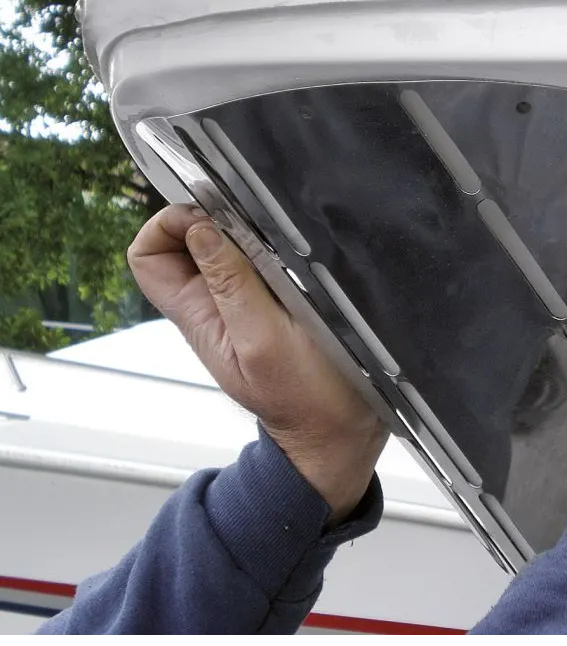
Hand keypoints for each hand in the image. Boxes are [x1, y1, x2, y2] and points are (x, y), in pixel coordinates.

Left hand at [127, 204, 385, 520]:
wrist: (339, 427)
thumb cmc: (304, 396)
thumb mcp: (263, 341)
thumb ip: (232, 286)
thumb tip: (200, 230)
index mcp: (197, 313)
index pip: (149, 255)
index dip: (169, 225)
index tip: (211, 218)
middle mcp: (214, 302)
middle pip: (185, 241)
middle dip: (214, 218)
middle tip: (253, 221)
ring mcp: (246, 301)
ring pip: (226, 245)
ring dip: (249, 232)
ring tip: (281, 238)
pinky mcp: (277, 300)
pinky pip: (262, 258)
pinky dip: (275, 246)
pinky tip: (300, 254)